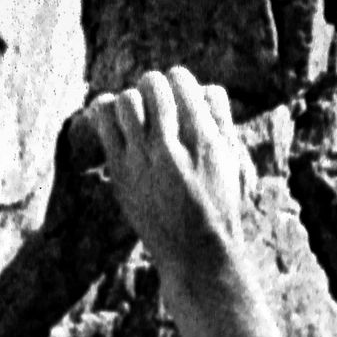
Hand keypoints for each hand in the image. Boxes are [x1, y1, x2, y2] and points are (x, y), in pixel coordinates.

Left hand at [84, 67, 252, 294]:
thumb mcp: (233, 160)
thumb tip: (203, 87)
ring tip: (138, 117)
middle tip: (158, 106)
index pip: (182, 80)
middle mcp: (171, 147)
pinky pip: (103, 123)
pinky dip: (104, 112)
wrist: (195, 256)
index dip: (179, 81)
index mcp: (203, 140)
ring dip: (132, 102)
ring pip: (126, 100)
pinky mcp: (120, 173)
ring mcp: (141, 161)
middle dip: (155, 88)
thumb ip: (220, 119)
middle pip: (153, 84)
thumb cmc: (218, 206)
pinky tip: (112, 118)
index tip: (178, 95)